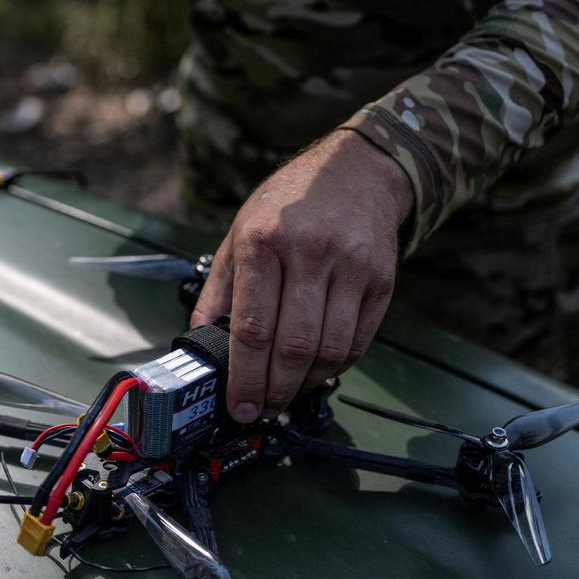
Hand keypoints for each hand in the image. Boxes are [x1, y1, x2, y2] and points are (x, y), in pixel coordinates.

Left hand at [191, 129, 412, 421]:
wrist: (357, 169)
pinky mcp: (380, 280)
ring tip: (287, 393)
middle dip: (274, 390)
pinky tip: (317, 371)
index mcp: (263, 242)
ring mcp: (350, 267)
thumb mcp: (239, 232)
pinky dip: (335, 367)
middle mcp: (309, 253)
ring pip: (329, 351)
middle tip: (262, 409)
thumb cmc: (289, 203)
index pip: (252, 328)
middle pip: (292, 347)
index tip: (238, 406)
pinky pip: (357, 341)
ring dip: (306, 384)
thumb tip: (198, 341)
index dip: (244, 377)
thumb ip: (219, 289)